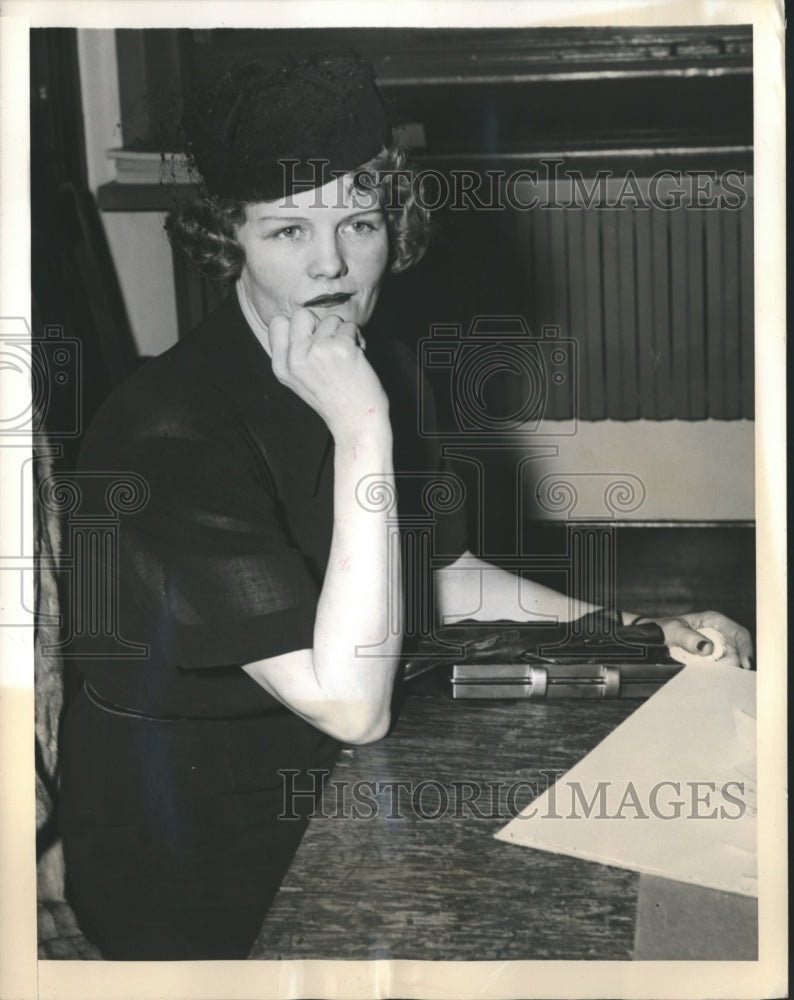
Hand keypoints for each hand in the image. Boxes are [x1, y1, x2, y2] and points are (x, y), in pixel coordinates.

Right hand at [268, 309, 389, 442]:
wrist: (355, 422)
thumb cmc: (332, 400)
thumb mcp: (299, 380)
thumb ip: (295, 353)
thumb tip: (304, 320)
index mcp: (281, 366)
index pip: (278, 323)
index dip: (298, 328)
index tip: (311, 342)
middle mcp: (296, 358)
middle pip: (302, 315)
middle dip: (320, 325)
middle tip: (330, 347)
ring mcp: (318, 351)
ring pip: (331, 319)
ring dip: (342, 334)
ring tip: (345, 357)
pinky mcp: (341, 348)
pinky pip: (351, 326)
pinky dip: (358, 339)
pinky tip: (357, 359)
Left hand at [642, 610, 752, 669]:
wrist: (649, 638)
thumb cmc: (662, 629)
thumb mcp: (673, 631)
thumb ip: (688, 638)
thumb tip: (707, 648)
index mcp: (714, 621)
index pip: (739, 633)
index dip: (746, 648)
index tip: (746, 664)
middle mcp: (719, 634)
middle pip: (738, 651)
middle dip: (735, 664)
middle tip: (724, 674)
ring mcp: (715, 648)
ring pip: (730, 662)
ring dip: (726, 671)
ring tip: (715, 677)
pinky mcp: (710, 660)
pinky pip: (719, 668)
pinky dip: (717, 674)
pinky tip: (711, 679)